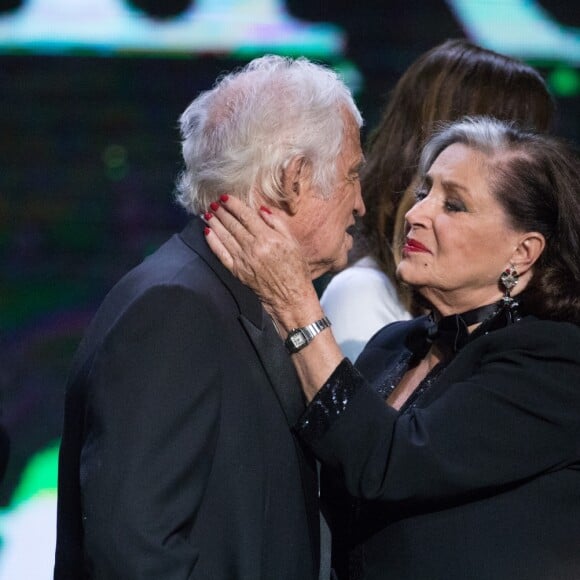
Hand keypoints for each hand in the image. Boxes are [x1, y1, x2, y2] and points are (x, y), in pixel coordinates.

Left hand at [204, 196, 321, 331]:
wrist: (291, 297)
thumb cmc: (295, 269)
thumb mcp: (293, 242)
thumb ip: (277, 223)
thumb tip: (261, 209)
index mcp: (267, 238)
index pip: (246, 216)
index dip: (234, 205)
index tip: (225, 197)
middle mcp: (253, 247)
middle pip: (233, 224)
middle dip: (222, 211)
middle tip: (214, 202)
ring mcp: (243, 260)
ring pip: (224, 236)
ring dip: (214, 222)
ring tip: (207, 212)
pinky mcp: (237, 271)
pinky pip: (221, 254)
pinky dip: (213, 242)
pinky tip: (207, 232)